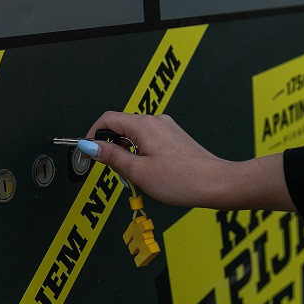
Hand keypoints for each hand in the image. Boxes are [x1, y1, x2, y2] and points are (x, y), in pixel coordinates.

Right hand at [80, 112, 226, 207]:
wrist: (216, 184)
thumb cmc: (182, 179)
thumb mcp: (137, 171)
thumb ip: (110, 157)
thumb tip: (89, 146)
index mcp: (143, 125)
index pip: (107, 119)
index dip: (92, 135)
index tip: (87, 153)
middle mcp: (155, 121)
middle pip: (121, 127)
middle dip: (111, 148)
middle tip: (115, 171)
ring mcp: (167, 128)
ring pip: (134, 136)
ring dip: (127, 153)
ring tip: (136, 176)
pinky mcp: (174, 138)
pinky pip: (148, 141)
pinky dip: (141, 154)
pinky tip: (149, 172)